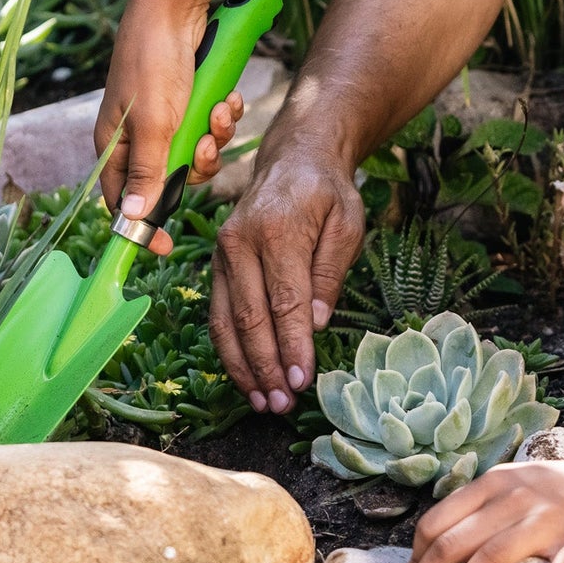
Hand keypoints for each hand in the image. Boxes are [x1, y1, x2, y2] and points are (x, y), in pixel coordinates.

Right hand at [95, 0, 244, 256]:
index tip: (167, 247)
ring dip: (214, 137)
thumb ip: (146, 172)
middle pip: (168, 179)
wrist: (176, 7)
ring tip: (220, 109)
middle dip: (195, 165)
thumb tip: (132, 216)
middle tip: (205, 145)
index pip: (122, 201)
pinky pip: (207, 126)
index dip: (144, 225)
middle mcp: (135, 135)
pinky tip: (226, 96)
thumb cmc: (154, 62)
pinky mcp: (186, 101)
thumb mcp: (153, 124)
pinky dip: (220, 116)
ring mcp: (162, 118)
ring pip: (194, 152)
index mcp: (113, 145)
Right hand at [209, 142, 364, 412]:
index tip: (302, 380)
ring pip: (226, 321)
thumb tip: (316, 323)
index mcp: (277, 230)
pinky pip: (219, 315)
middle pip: (250, 317)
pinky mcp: (216, 265)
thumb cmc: (327, 193)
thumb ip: (330, 272)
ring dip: (243, 367)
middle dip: (266, 366)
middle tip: (282, 404)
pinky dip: (230, 350)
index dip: (292, 345)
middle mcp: (240, 243)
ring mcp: (222, 254)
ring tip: (263, 402)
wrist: (292, 159)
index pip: (284, 301)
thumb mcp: (347, 223)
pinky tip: (246, 377)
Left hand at [390, 452, 563, 562]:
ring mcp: (549, 518)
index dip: (414, 558)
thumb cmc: (560, 498)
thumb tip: (434, 560)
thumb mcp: (514, 490)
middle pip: (456, 541)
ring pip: (494, 556)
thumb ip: (480, 514)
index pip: (437, 521)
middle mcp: (515, 497)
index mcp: (492, 486)